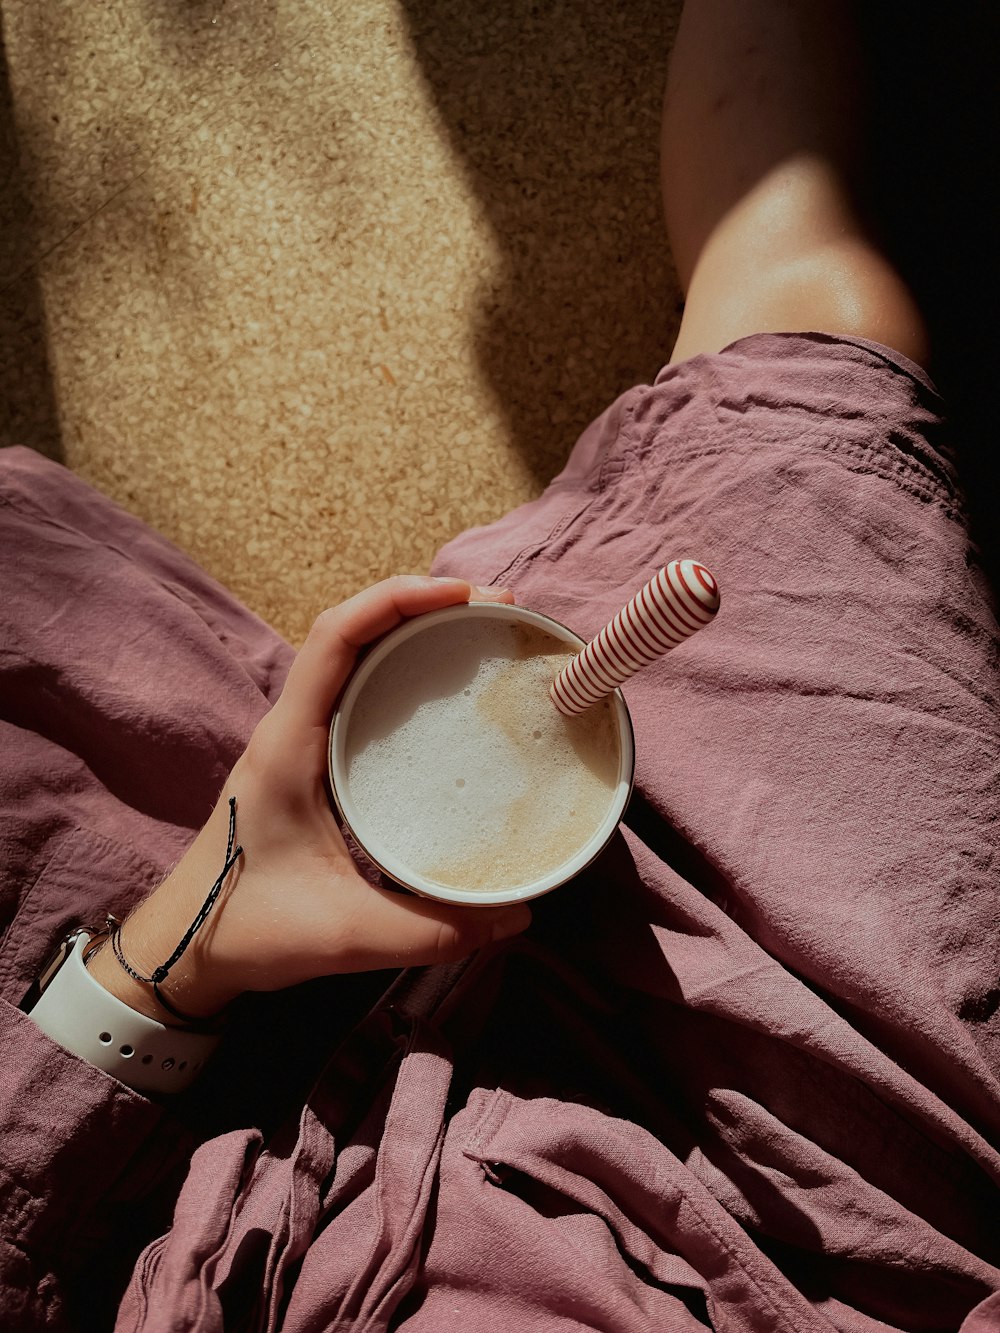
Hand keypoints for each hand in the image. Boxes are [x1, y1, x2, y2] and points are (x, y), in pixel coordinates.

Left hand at [88, 576, 531, 1021]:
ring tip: (481, 635)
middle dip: (421, 606)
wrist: (183, 950)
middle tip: (497, 611)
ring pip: (355, 659)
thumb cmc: (249, 929)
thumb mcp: (345, 934)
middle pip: (353, 632)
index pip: (335, 638)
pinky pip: (357, 695)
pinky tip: (445, 692)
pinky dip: (401, 673)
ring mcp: (298, 741)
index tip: (464, 596)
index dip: (397, 600)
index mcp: (289, 744)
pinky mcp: (309, 763)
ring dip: (412, 633)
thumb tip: (518, 916)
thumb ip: (431, 930)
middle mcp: (291, 728)